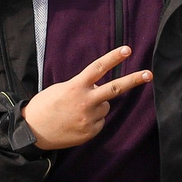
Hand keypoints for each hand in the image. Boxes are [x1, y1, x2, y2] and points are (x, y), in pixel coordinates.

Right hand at [23, 46, 151, 149]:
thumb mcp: (60, 89)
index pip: (98, 68)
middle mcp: (86, 101)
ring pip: (105, 107)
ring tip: (76, 111)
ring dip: (97, 106)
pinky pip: (100, 121)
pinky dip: (92, 121)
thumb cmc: (45, 106)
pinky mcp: (90, 132)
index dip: (113, 58)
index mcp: (76, 86)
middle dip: (134, 80)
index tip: (127, 50)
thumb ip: (81, 86)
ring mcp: (89, 118)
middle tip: (149, 74)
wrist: (32, 132)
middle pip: (115, 88)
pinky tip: (76, 122)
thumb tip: (99, 90)